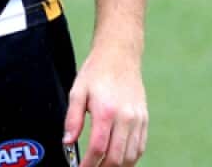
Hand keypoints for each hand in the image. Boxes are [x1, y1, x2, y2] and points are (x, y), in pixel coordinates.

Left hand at [63, 46, 148, 166]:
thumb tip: (67, 142)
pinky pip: (140, 146)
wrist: (120, 54)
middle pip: (116, 157)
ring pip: (131, 156)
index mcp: (106, 111)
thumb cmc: (97, 71)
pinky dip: (131, 159)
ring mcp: (137, 119)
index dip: (88, 164)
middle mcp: (125, 117)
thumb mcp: (77, 91)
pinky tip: (119, 160)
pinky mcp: (144, 119)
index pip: (98, 148)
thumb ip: (72, 119)